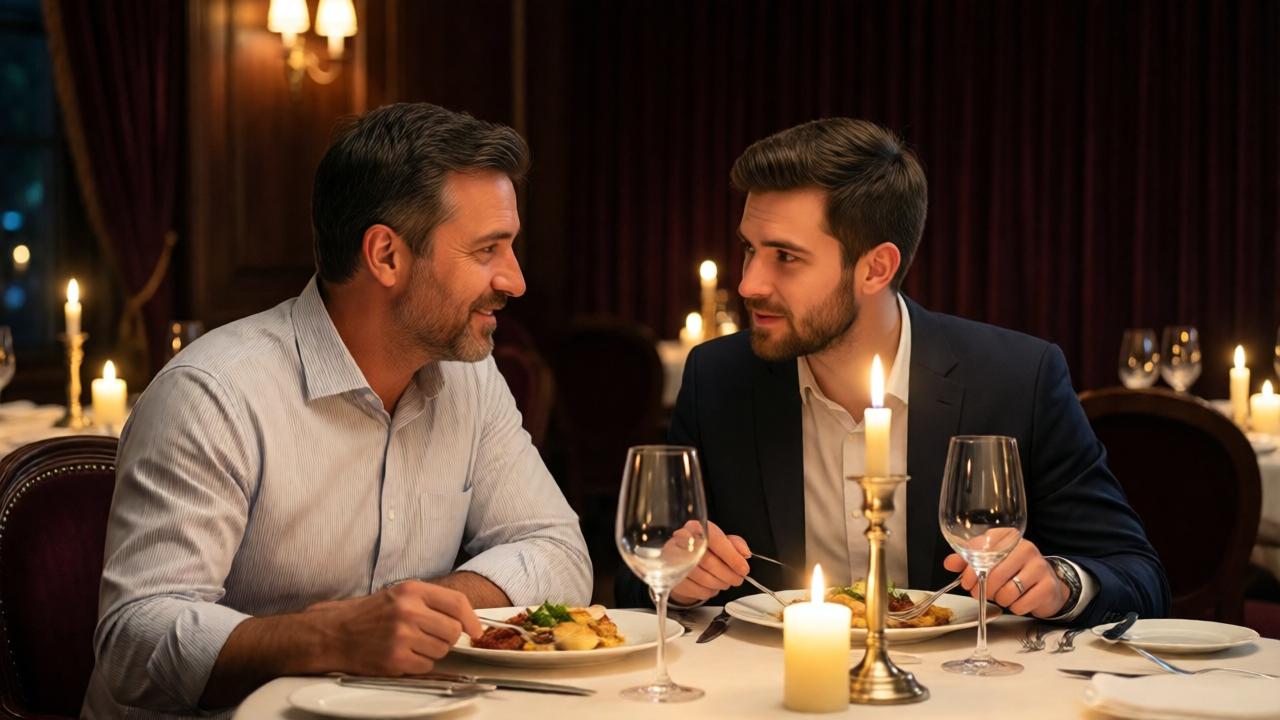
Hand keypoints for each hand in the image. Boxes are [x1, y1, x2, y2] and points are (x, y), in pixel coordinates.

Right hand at [304, 580, 483, 675]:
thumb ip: (431, 602)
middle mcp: (408, 611)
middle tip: (430, 636)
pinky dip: (419, 664)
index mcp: (412, 590)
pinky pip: (426, 665)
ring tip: (412, 644)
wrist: (335, 633)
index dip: (472, 619)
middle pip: (453, 630)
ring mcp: (402, 635)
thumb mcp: (400, 595)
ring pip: (442, 650)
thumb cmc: (370, 614)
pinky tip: (402, 655)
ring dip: (432, 651)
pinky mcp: (395, 658)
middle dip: (447, 637)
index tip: (476, 630)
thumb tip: (466, 618)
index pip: (457, 602)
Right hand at [669, 520, 750, 604]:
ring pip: (703, 578)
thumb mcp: (722, 541)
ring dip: (720, 584)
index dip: (731, 556)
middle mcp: (682, 542)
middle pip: (708, 562)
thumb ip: (735, 544)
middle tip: (738, 578)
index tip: (743, 568)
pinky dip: (709, 591)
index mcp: (697, 528)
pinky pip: (696, 590)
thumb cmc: (704, 549)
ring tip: (725, 582)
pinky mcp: (673, 578)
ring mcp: (674, 560)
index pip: (715, 540)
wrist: (681, 559)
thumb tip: (744, 553)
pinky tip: (711, 585)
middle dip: (728, 574)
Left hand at [943, 539, 1068, 618]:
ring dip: (999, 599)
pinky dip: (1015, 607)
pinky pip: (1020, 605)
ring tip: (1003, 594)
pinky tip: (1019, 600)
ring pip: (1006, 592)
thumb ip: (968, 560)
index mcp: (1008, 537)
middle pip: (994, 574)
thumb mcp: (991, 560)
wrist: (1047, 583)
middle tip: (981, 593)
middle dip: (983, 589)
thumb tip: (949, 563)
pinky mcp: (1047, 586)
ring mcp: (1039, 566)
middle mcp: (1025, 548)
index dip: (970, 570)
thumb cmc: (1014, 570)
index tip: (966, 581)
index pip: (982, 550)